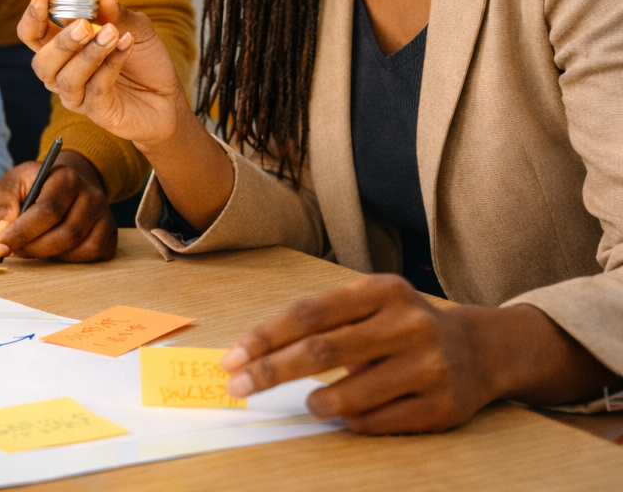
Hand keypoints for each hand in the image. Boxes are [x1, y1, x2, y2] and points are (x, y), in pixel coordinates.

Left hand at [0, 150, 116, 261]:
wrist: (64, 184)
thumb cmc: (33, 186)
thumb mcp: (12, 184)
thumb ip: (3, 201)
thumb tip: (3, 229)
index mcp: (66, 177)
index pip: (46, 210)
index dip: (21, 233)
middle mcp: (91, 194)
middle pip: (66, 233)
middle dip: (34, 248)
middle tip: (14, 250)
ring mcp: (105, 214)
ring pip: (80, 248)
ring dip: (51, 255)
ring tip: (32, 247)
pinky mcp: (110, 232)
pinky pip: (94, 255)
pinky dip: (71, 259)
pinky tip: (55, 249)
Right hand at [18, 0, 186, 145]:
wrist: (168, 97)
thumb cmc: (144, 60)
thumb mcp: (134, 27)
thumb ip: (115, 11)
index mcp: (62, 48)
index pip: (32, 34)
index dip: (32, 15)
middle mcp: (63, 73)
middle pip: (42, 61)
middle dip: (61, 41)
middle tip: (85, 25)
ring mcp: (78, 95)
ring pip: (66, 77)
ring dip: (89, 53)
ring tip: (113, 33)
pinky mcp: (96, 111)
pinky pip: (96, 88)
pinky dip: (111, 64)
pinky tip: (126, 45)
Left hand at [220, 274, 490, 433]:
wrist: (481, 350)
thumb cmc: (401, 326)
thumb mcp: (369, 305)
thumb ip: (322, 323)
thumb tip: (253, 354)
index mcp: (382, 290)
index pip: (309, 313)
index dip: (265, 337)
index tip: (232, 357)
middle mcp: (408, 324)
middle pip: (322, 351)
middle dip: (272, 372)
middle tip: (240, 387)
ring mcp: (429, 366)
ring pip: (349, 395)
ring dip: (316, 403)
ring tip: (310, 403)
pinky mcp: (443, 406)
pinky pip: (376, 422)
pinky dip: (350, 421)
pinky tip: (347, 415)